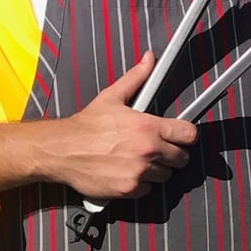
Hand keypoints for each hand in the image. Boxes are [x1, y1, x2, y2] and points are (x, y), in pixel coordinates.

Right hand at [48, 51, 198, 198]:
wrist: (61, 150)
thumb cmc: (86, 126)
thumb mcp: (112, 97)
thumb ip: (136, 78)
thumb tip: (149, 59)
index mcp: (148, 127)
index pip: (188, 135)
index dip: (186, 136)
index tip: (181, 137)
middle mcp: (147, 150)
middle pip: (181, 159)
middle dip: (172, 154)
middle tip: (157, 149)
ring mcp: (139, 171)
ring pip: (165, 176)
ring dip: (156, 170)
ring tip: (138, 160)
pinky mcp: (129, 189)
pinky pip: (147, 190)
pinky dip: (140, 184)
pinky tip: (127, 172)